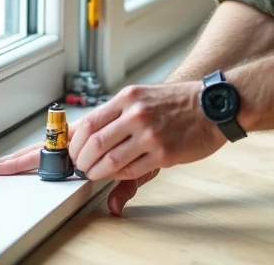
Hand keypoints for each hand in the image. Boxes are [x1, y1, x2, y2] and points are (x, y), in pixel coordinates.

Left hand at [70, 82, 224, 186]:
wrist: (213, 105)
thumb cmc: (175, 105)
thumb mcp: (142, 104)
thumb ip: (113, 127)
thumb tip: (84, 146)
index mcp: (127, 98)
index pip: (85, 123)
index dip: (67, 144)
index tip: (60, 153)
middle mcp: (136, 113)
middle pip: (92, 143)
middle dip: (79, 161)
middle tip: (80, 166)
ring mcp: (150, 133)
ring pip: (108, 160)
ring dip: (95, 172)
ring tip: (95, 172)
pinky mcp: (163, 152)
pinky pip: (130, 170)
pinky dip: (118, 175)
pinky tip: (119, 171)